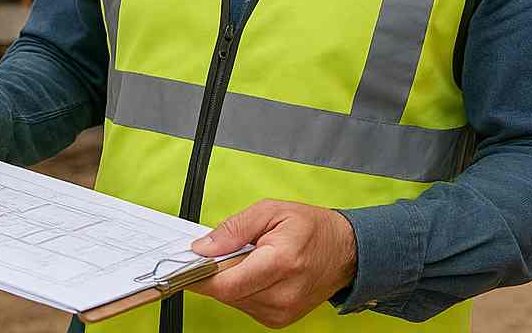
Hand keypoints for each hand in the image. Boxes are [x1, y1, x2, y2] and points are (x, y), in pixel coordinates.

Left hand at [188, 199, 358, 328]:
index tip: (187, 264)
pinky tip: (256, 273)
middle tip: (223, 250)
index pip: (225, 283)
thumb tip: (203, 247)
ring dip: (231, 280)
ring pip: (232, 300)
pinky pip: (244, 305)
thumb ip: (233, 228)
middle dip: (217, 271)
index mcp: (281, 263)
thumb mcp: (271, 210)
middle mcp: (282, 294)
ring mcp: (281, 312)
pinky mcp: (278, 320)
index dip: (200, 275)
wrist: (344, 253)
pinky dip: (242, 289)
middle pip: (226, 292)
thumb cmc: (312, 229)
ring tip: (250, 259)